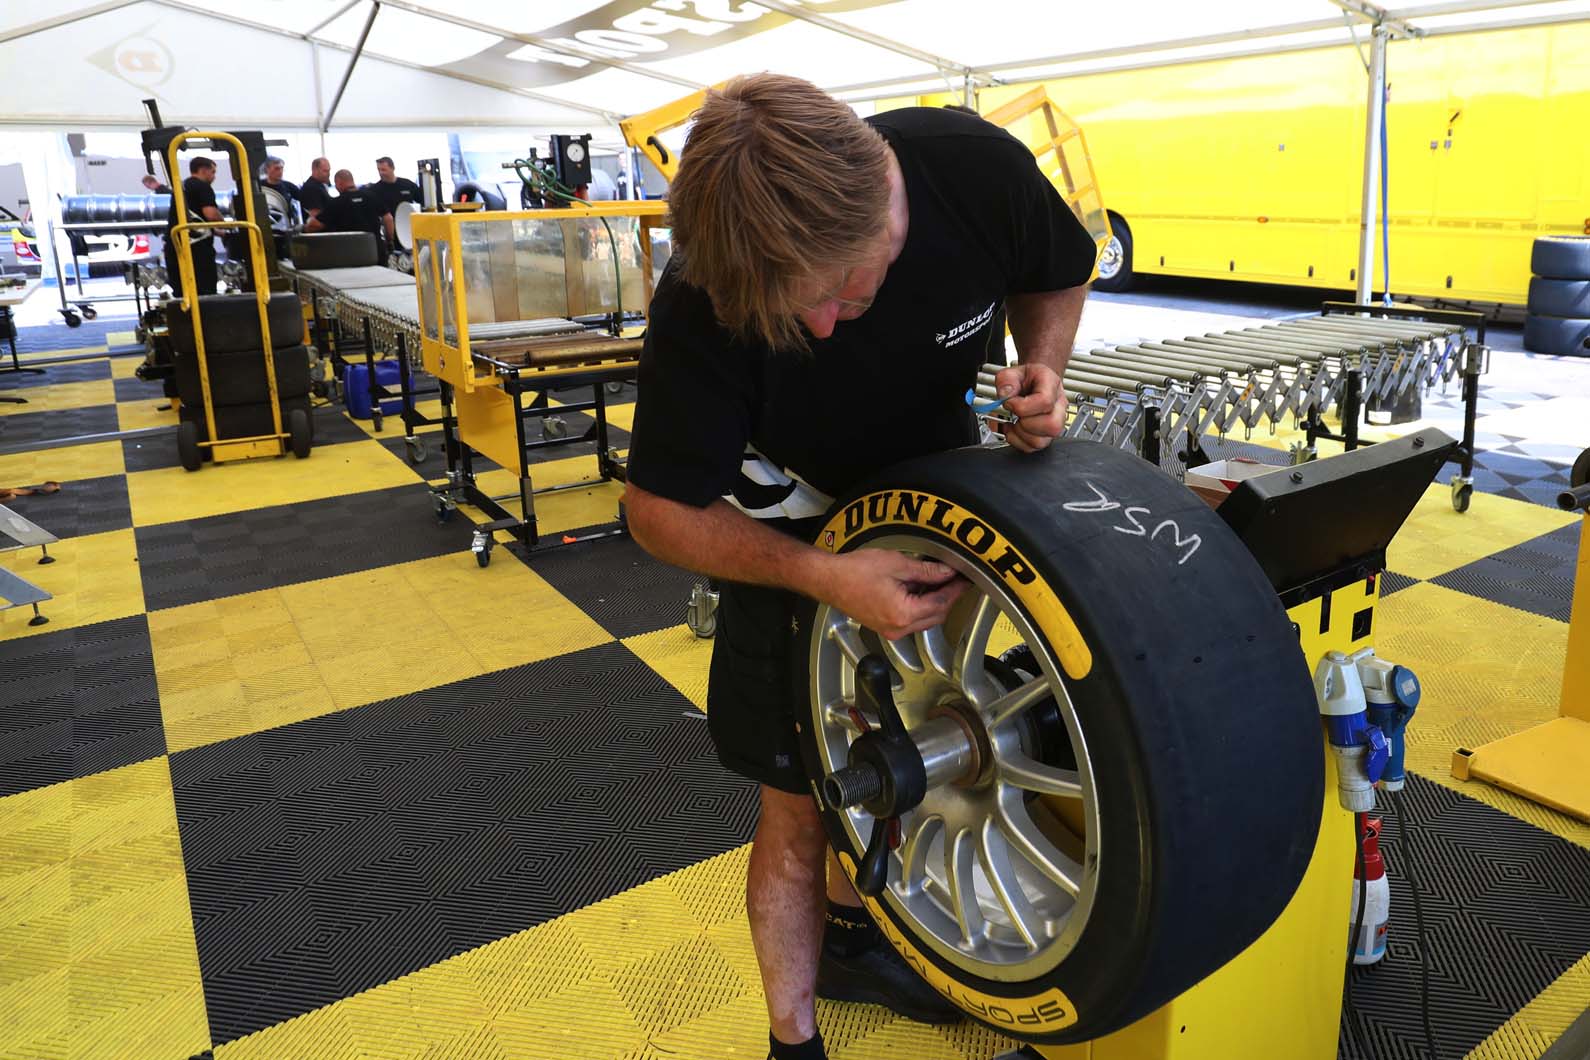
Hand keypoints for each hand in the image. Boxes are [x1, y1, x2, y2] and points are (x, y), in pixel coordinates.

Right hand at [818, 550, 968, 640]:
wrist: (829, 579)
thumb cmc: (854, 572)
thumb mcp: (897, 564)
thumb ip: (926, 571)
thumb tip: (946, 573)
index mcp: (903, 614)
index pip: (940, 604)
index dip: (955, 590)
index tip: (964, 579)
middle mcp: (898, 628)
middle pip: (935, 616)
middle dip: (948, 598)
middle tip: (956, 579)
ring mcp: (891, 630)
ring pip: (925, 620)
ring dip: (934, 603)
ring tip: (939, 582)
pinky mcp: (884, 627)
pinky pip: (911, 620)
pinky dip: (920, 606)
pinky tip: (920, 590)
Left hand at [993, 362, 1068, 451]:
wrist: (1034, 381)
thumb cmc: (1028, 378)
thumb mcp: (1014, 371)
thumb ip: (1007, 379)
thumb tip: (1005, 394)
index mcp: (1052, 386)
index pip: (1045, 401)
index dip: (1022, 406)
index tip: (1010, 403)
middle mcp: (1058, 406)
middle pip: (1051, 425)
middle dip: (1026, 423)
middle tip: (1016, 414)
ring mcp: (1055, 422)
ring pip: (1042, 441)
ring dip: (1021, 434)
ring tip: (1014, 422)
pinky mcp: (1046, 435)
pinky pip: (1033, 448)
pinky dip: (1018, 442)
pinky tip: (1014, 429)